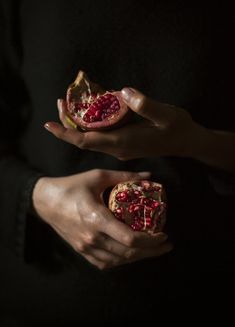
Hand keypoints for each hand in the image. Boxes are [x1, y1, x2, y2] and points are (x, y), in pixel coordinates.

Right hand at [32, 169, 172, 269]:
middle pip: (128, 253)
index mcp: (97, 218)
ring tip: (152, 249)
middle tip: (166, 245)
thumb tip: (148, 175)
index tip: (164, 234)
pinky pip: (105, 263)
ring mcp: (86, 247)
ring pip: (118, 261)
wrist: (46, 201)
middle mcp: (92, 238)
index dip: (151, 240)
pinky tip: (130, 254)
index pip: (129, 238)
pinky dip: (121, 260)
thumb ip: (124, 176)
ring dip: (138, 257)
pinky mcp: (81, 251)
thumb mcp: (98, 176)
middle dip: (151, 251)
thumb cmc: (72, 186)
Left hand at [45, 88, 198, 159]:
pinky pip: (101, 136)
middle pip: (84, 140)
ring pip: (91, 139)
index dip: (66, 134)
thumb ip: (146, 105)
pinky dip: (90, 125)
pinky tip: (91, 111)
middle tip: (60, 103)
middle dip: (67, 125)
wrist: (187, 142)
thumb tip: (122, 92)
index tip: (49, 124)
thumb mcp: (166, 114)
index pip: (87, 141)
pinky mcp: (124, 144)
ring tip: (69, 104)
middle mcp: (118, 147)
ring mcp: (120, 147)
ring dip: (77, 125)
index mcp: (124, 141)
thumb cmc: (178, 128)